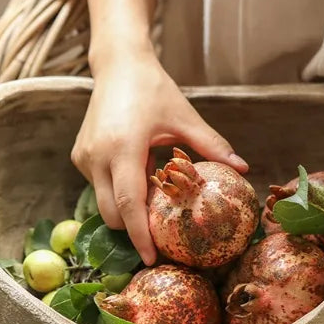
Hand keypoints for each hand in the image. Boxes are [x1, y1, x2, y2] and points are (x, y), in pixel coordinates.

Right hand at [71, 50, 247, 265]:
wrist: (118, 65)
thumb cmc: (153, 89)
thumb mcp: (185, 117)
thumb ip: (212, 145)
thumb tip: (243, 168)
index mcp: (123, 147)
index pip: (128, 204)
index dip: (139, 235)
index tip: (152, 259)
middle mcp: (96, 156)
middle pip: (111, 213)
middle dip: (133, 229)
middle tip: (162, 234)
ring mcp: (84, 157)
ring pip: (103, 201)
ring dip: (127, 205)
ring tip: (154, 190)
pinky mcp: (79, 155)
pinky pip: (98, 185)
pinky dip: (118, 188)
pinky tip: (138, 169)